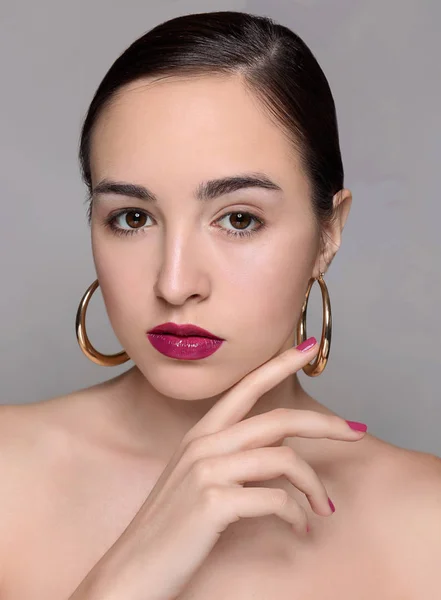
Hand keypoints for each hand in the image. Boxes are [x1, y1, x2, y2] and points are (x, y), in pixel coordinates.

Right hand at [70, 339, 366, 599]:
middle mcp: (203, 444)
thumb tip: (281, 452)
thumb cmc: (170, 527)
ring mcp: (207, 471)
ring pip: (284, 460)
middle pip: (278, 420)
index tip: (308, 348)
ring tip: (324, 508)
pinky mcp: (214, 502)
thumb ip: (232, 458)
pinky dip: (296, 514)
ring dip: (314, 485)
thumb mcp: (197, 480)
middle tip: (356, 431)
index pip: (246, 387)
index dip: (279, 364)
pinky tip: (298, 527)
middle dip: (324, 424)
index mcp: (200, 434)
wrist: (132, 571)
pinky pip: (276, 499)